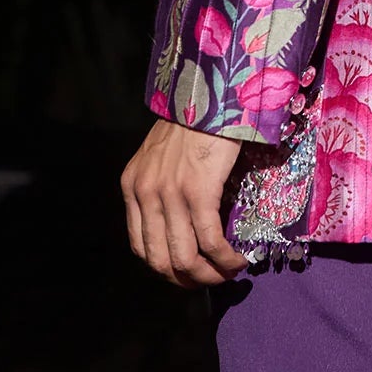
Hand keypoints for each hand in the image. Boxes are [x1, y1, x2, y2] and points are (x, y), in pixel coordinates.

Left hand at [121, 117, 248, 288]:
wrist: (211, 89)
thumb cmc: (194, 118)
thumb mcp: (161, 153)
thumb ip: (161, 184)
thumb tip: (183, 219)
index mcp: (132, 185)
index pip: (140, 245)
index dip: (164, 268)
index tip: (186, 272)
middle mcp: (145, 193)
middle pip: (159, 259)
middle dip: (186, 280)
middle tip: (209, 282)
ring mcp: (170, 194)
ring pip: (185, 257)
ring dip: (209, 276)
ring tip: (228, 274)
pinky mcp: (198, 191)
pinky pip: (210, 240)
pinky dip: (225, 259)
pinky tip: (238, 261)